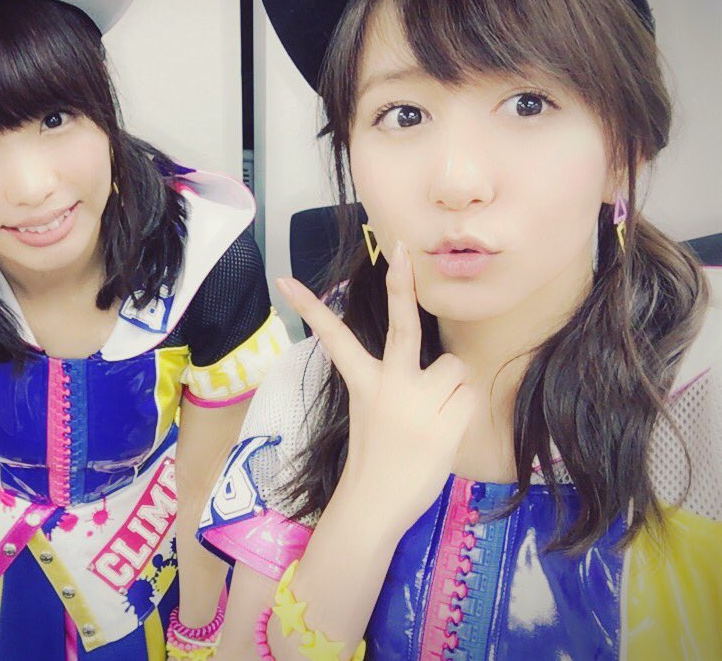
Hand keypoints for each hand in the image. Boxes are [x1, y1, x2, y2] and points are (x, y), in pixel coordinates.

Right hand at [276, 240, 473, 530]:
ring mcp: (418, 403)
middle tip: (402, 248)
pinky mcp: (446, 422)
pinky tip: (443, 434)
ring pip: (454, 368)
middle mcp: (390, 386)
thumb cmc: (375, 459)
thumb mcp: (375, 413)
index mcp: (364, 383)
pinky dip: (462, 411)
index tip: (286, 280)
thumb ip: (400, 381)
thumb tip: (442, 360)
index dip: (311, 308)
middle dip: (401, 284)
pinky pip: (469, 395)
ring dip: (451, 388)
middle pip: (403, 326)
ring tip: (433, 420)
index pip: (335, 338)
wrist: (374, 507)